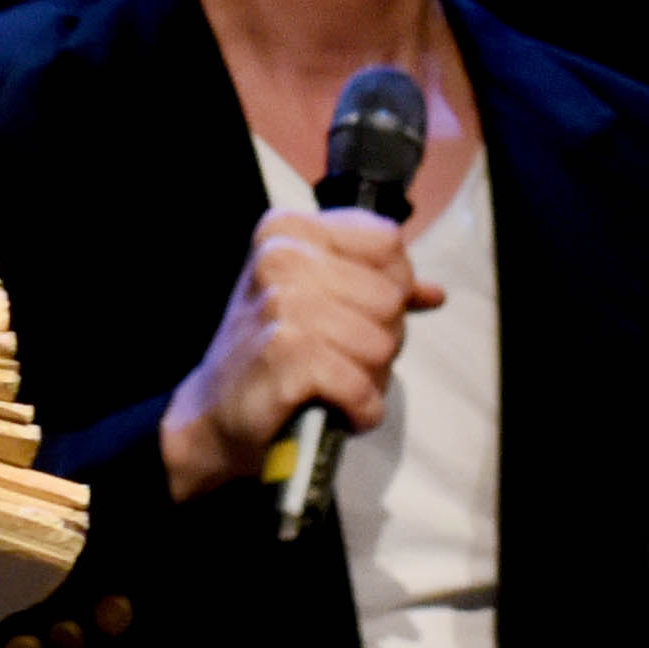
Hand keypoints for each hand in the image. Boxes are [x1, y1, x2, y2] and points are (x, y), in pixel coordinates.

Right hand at [152, 208, 434, 503]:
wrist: (213, 416)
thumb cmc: (270, 355)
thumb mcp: (315, 301)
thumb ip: (376, 287)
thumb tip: (434, 293)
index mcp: (290, 231)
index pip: (387, 243)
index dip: (394, 287)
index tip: (364, 314)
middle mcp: (282, 258)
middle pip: (390, 297)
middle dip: (380, 339)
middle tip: (337, 357)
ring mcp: (283, 305)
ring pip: (381, 344)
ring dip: (368, 379)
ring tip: (331, 383)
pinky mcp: (286, 354)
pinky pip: (361, 385)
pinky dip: (359, 409)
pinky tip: (335, 409)